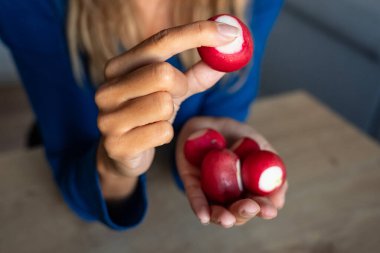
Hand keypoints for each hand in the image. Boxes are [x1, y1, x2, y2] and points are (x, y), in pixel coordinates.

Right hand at [95, 21, 239, 199]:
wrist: (121, 155)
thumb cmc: (148, 117)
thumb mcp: (171, 92)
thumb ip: (196, 74)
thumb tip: (228, 54)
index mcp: (119, 67)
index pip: (160, 40)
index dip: (197, 34)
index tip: (230, 32)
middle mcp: (107, 89)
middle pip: (162, 73)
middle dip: (180, 85)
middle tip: (175, 95)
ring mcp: (108, 118)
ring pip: (164, 104)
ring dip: (170, 114)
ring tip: (157, 119)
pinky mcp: (117, 145)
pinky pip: (163, 132)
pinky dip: (166, 134)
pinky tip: (152, 138)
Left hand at [176, 117, 287, 227]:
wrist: (211, 121)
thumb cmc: (237, 135)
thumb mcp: (259, 145)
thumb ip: (272, 166)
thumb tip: (278, 198)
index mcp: (248, 188)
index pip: (257, 204)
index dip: (263, 209)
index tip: (269, 210)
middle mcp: (229, 194)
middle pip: (237, 212)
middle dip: (244, 213)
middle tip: (250, 207)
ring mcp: (209, 190)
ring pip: (216, 210)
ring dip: (222, 217)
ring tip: (227, 219)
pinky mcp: (191, 182)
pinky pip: (195, 197)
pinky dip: (200, 207)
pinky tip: (204, 217)